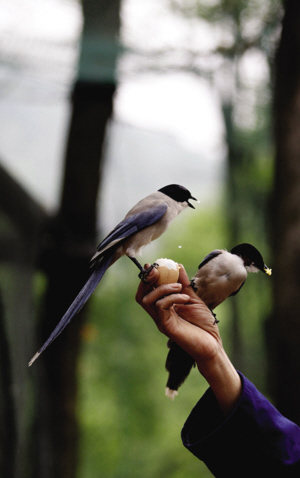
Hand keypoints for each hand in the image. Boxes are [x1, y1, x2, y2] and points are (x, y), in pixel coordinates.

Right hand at [136, 263, 241, 414]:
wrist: (212, 345)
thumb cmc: (204, 324)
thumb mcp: (194, 299)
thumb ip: (185, 284)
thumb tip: (178, 266)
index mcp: (164, 307)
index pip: (148, 291)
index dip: (148, 278)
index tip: (154, 265)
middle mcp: (159, 314)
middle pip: (141, 296)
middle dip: (147, 280)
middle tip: (157, 270)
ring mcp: (161, 321)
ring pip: (148, 300)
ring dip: (162, 288)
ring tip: (179, 287)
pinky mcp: (166, 326)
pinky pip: (161, 307)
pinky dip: (171, 298)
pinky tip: (184, 298)